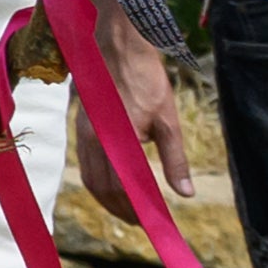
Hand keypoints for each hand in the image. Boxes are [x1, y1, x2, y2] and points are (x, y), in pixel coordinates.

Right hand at [80, 30, 193, 225]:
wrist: (117, 45)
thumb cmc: (146, 80)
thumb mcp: (168, 120)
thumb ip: (175, 159)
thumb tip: (185, 193)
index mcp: (114, 140)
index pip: (121, 187)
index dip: (135, 209)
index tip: (150, 222)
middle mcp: (92, 139)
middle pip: (99, 186)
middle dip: (118, 208)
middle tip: (140, 220)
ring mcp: (83, 132)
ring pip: (88, 175)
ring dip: (106, 196)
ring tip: (127, 206)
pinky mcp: (82, 124)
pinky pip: (85, 161)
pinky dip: (98, 178)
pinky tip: (115, 179)